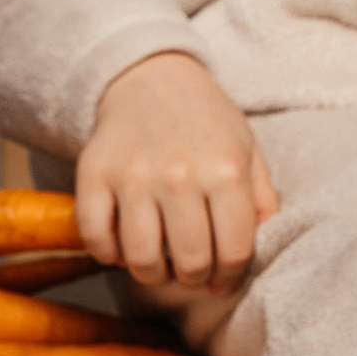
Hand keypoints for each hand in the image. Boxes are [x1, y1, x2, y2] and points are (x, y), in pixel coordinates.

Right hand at [76, 51, 277, 292]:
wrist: (151, 76)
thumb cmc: (205, 121)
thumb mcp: (247, 150)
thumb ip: (262, 201)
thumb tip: (262, 250)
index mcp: (226, 169)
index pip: (234, 252)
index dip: (230, 277)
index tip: (222, 279)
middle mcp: (180, 174)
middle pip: (190, 262)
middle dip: (194, 277)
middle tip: (191, 269)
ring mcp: (133, 175)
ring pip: (142, 260)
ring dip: (152, 273)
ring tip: (160, 260)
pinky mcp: (94, 175)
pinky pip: (97, 240)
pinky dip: (109, 254)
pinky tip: (124, 242)